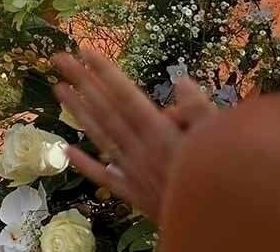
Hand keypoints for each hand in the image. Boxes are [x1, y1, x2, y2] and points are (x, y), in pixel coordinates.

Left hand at [52, 47, 217, 222]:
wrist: (214, 226)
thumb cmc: (222, 179)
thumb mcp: (220, 142)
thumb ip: (200, 112)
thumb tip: (182, 81)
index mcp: (161, 134)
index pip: (126, 97)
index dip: (105, 74)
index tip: (84, 51)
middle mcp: (140, 149)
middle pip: (106, 110)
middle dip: (83, 83)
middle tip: (58, 59)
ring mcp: (132, 171)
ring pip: (99, 136)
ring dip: (78, 112)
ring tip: (57, 89)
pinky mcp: (132, 192)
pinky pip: (103, 175)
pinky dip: (84, 162)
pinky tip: (64, 149)